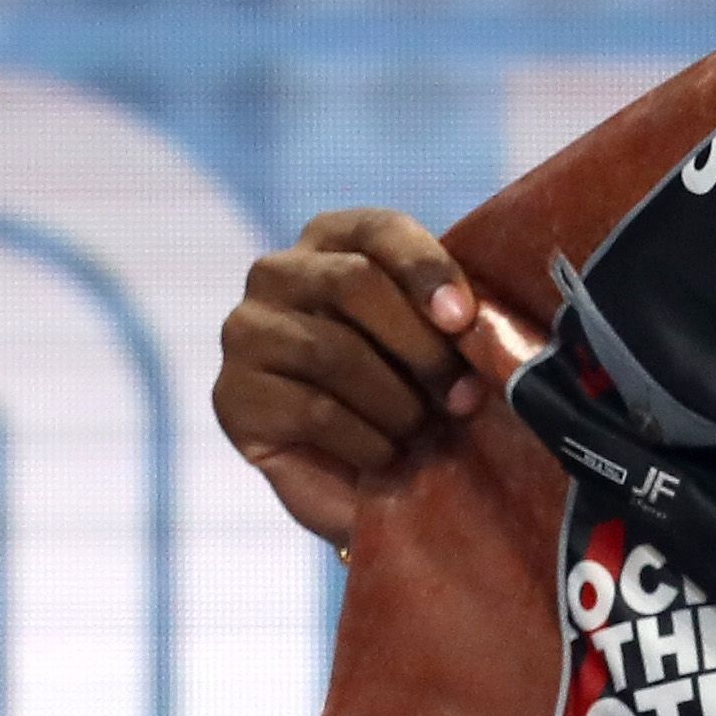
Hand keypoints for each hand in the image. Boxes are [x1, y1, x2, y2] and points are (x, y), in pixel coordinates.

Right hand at [212, 207, 485, 547]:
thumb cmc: (411, 397)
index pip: (378, 230)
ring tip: (418, 431)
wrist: (364, 485)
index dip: (426, 269)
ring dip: (396, 403)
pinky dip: (365, 442)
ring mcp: (246, 332)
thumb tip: (483, 322)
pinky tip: (382, 456)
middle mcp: (277, 273)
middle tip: (462, 395)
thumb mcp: (440, 346)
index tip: (462, 319)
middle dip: (420, 346)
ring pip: (332, 351)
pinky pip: (312, 410)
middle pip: (352, 283)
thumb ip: (455, 318)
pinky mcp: (232, 397)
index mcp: (333, 241)